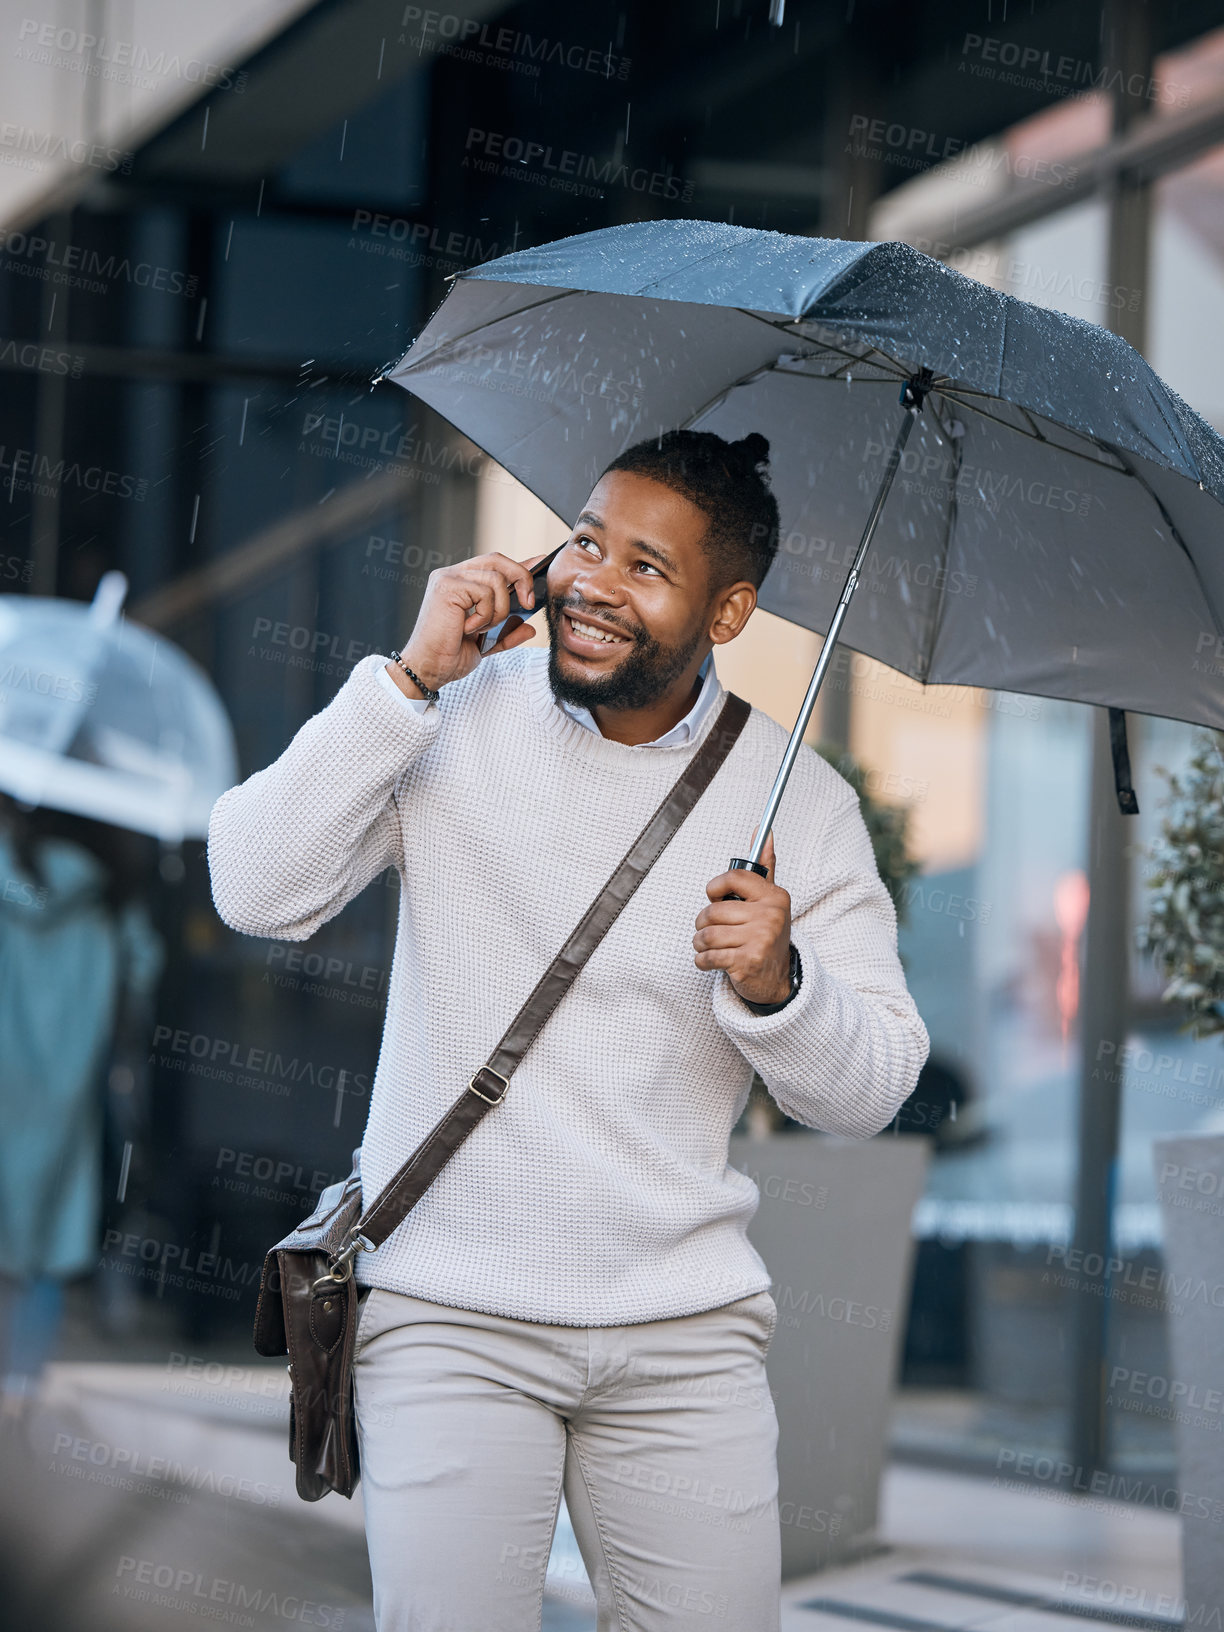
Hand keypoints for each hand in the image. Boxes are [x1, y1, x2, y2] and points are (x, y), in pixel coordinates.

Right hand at [388, 549, 550, 695]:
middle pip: (498, 560)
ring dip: (498, 610)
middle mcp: (453, 575)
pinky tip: (467, 628)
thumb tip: (529, 626)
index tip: (540, 563)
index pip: (494, 564)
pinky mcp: (447, 586)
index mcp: (461, 583)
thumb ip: (507, 632)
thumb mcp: (487, 643)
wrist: (429, 669)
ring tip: (480, 628)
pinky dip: (484, 616)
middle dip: (521, 578)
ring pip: (496, 580)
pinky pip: (485, 593)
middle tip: (528, 603)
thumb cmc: (449, 656)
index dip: (519, 564)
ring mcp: (448, 578)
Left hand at [694, 830, 791, 1004]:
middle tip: (710, 929)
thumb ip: (764, 867)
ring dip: (700, 943)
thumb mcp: (769, 900)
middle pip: (713, 911)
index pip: (734, 877)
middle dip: (703, 923)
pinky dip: (702, 961)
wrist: (777, 980)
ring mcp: (760, 940)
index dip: (715, 888)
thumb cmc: (766, 934)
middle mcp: (770, 916)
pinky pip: (707, 957)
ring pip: (707, 935)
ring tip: (708, 946)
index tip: (715, 897)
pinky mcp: (747, 962)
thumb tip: (765, 832)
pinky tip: (710, 961)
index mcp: (774, 896)